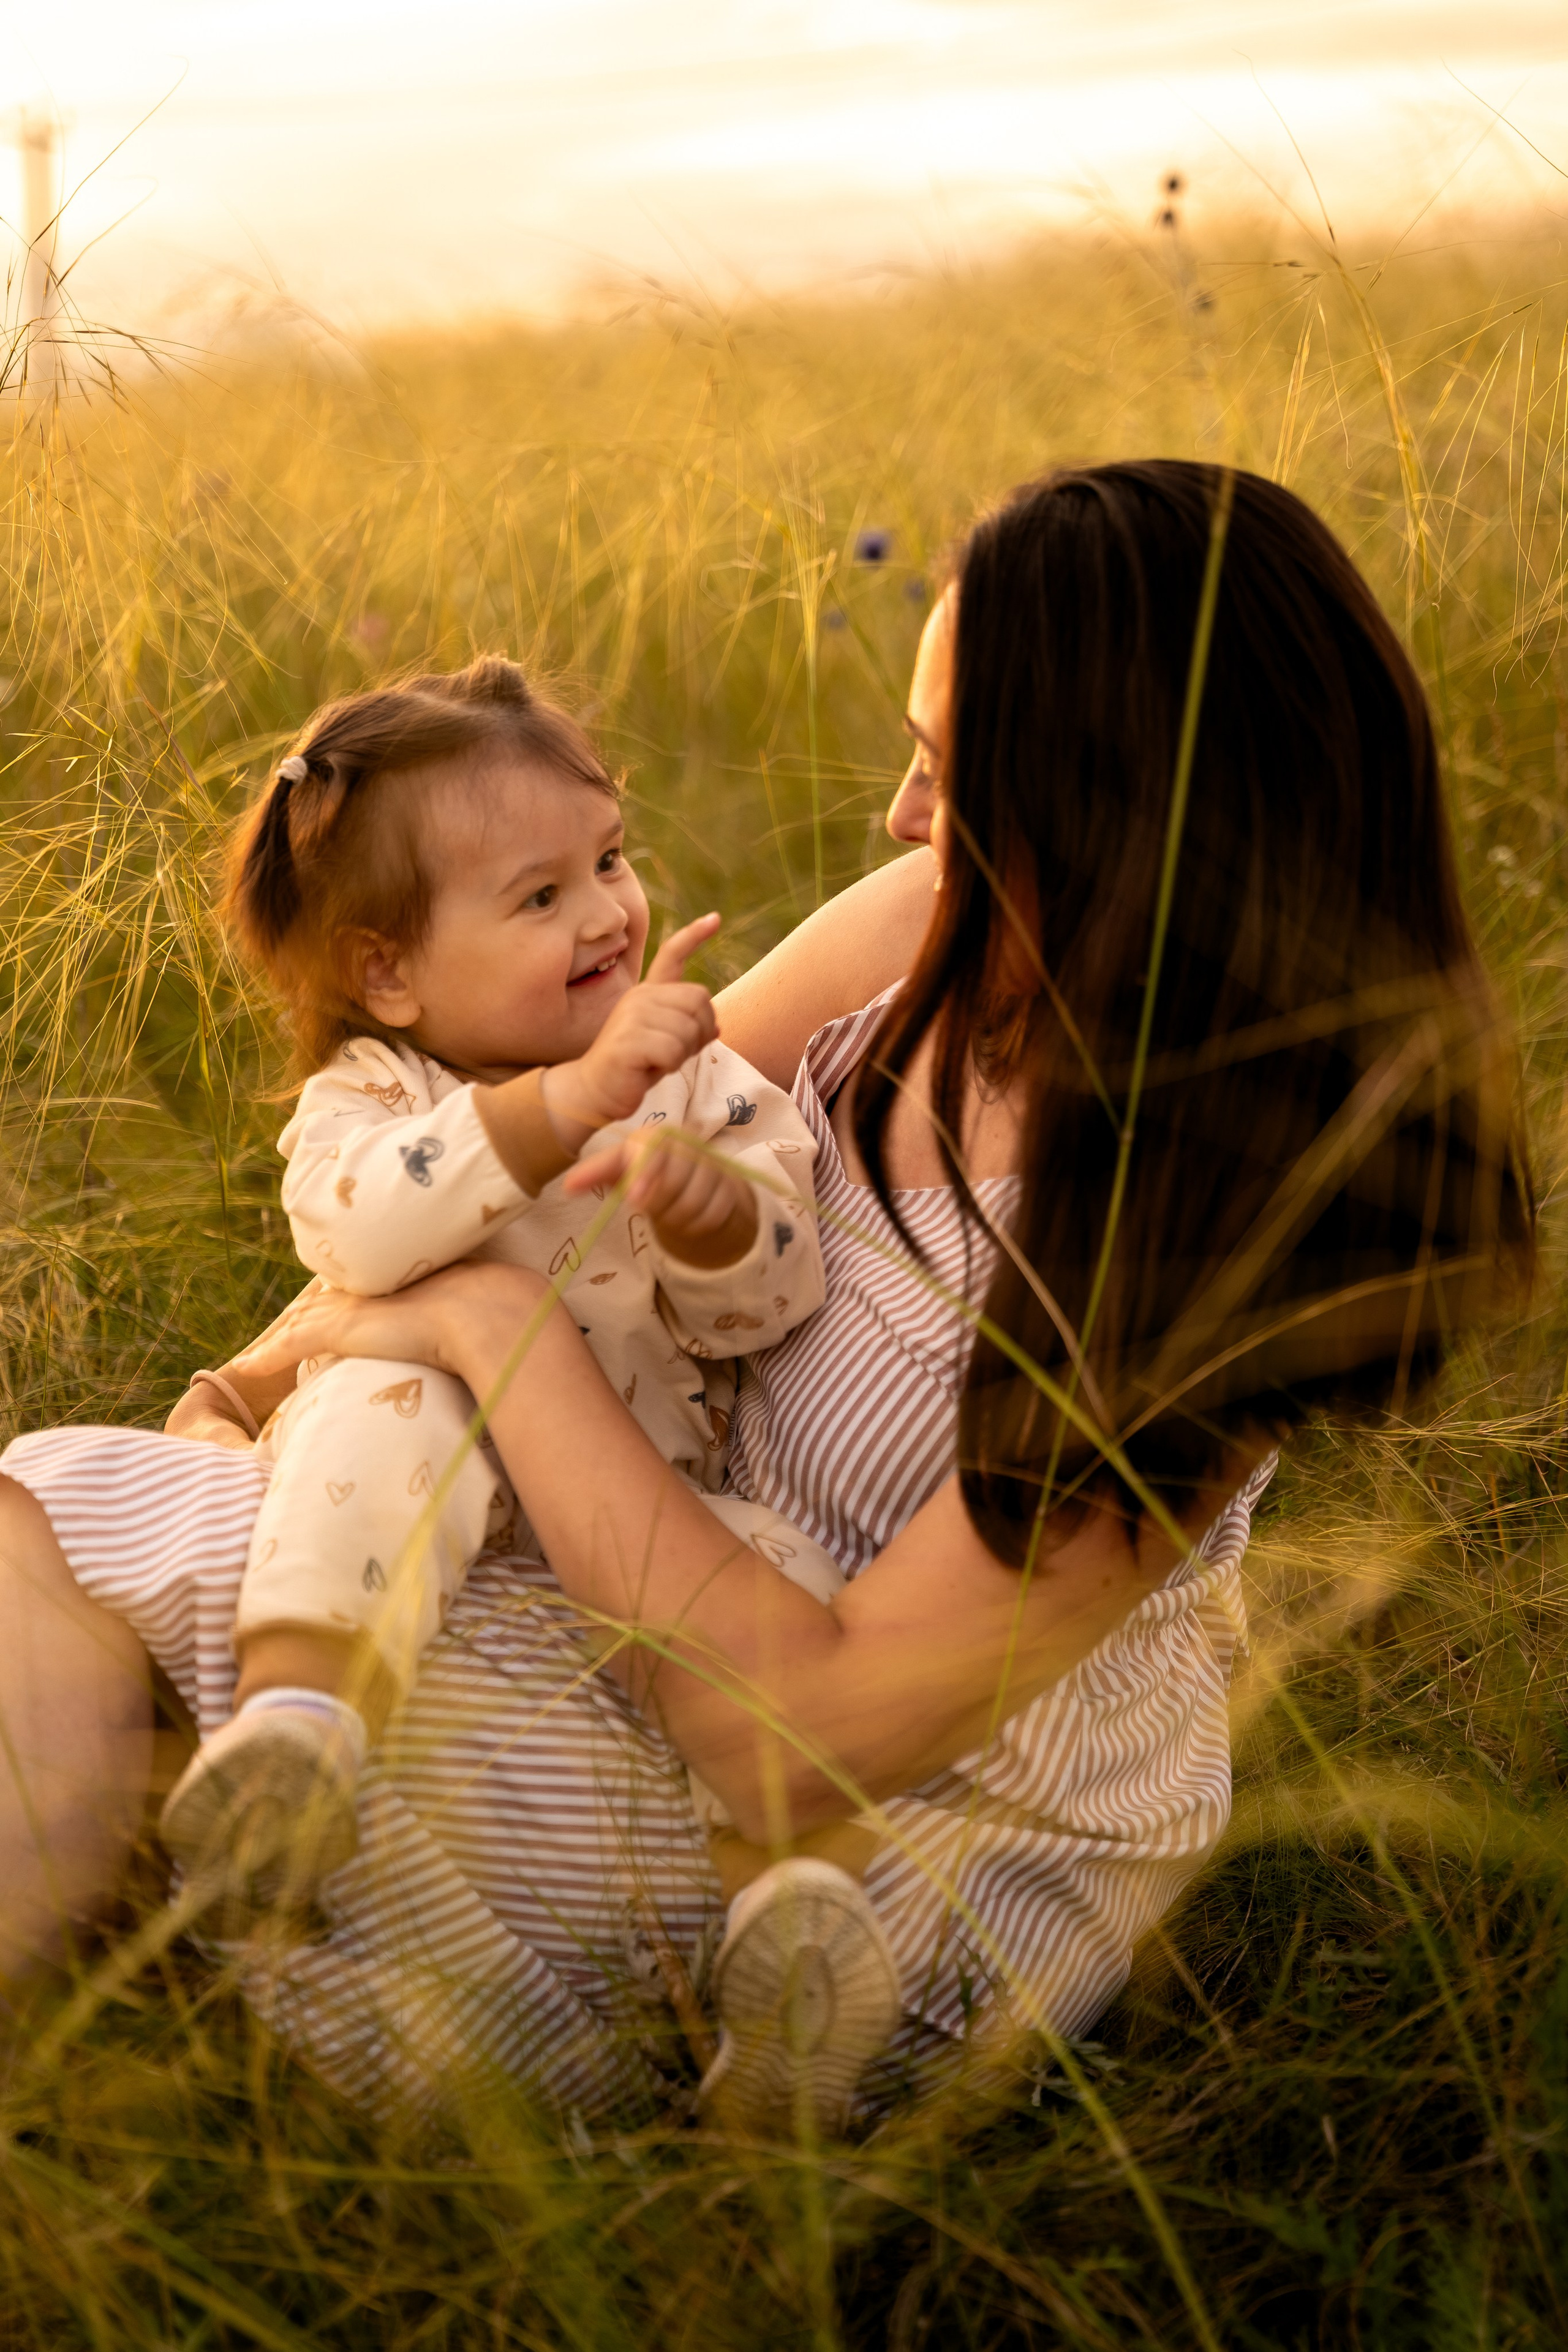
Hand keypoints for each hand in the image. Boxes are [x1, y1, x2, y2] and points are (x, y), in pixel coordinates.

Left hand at [230, 1260, 539, 1386]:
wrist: (485, 1312)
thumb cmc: (489, 1315)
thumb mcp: (467, 1315)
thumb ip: (462, 1320)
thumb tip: (485, 1339)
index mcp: (392, 1283)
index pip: (345, 1296)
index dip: (323, 1306)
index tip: (311, 1318)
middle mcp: (365, 1290)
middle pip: (312, 1306)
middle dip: (289, 1323)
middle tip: (267, 1340)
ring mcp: (351, 1309)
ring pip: (295, 1324)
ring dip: (271, 1341)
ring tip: (250, 1357)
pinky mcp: (341, 1330)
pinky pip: (290, 1346)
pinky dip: (266, 1357)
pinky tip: (244, 1369)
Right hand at [542, 914, 720, 1144]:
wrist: (595, 1090)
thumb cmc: (635, 1067)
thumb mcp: (666, 1043)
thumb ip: (687, 1029)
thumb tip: (716, 1025)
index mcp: (648, 993)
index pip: (672, 955)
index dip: (694, 936)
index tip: (715, 918)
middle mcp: (639, 997)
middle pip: (699, 1000)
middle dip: (699, 1032)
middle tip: (674, 1052)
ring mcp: (631, 1016)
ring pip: (688, 1029)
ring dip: (682, 1054)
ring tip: (657, 1061)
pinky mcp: (628, 1041)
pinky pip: (673, 1050)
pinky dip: (669, 1065)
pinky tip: (649, 1068)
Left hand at [568, 1126, 758, 1266]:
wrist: (688, 1182)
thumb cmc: (644, 1173)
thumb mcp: (618, 1171)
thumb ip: (594, 1174)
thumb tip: (568, 1186)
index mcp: (657, 1136)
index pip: (654, 1150)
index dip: (645, 1174)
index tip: (634, 1200)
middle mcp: (688, 1143)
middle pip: (675, 1180)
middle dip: (659, 1203)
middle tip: (648, 1208)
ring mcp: (712, 1164)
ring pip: (694, 1200)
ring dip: (677, 1216)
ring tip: (667, 1213)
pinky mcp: (730, 1186)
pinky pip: (713, 1213)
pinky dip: (697, 1224)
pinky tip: (688, 1218)